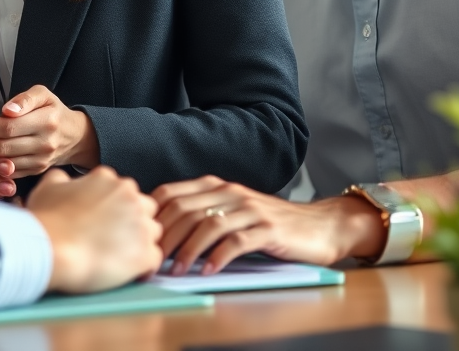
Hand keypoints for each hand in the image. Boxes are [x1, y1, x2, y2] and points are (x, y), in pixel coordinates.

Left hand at [0, 85, 99, 178]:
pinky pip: (8, 174)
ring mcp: (41, 161)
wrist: (73, 136)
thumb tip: (6, 110)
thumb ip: (24, 99)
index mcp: (46, 121)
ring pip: (3, 163)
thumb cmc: (52, 111)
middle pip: (2, 147)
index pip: (8, 127)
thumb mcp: (43, 94)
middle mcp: (45, 143)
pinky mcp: (35, 172)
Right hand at [28, 167, 162, 292]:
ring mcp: (140, 224)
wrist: (50, 248)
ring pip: (154, 231)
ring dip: (142, 242)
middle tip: (115, 239)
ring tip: (122, 257)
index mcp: (109, 179)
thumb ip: (62, 179)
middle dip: (134, 222)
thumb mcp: (48, 187)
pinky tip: (132, 273)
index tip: (105, 222)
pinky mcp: (145, 252)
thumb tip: (64, 180)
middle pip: (145, 208)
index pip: (124, 191)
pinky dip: (146, 267)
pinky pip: (156, 258)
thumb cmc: (47, 220)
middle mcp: (130, 196)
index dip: (115, 208)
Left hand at [152, 175, 385, 273]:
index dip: (151, 216)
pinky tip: (207, 272)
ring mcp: (250, 209)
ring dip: (187, 249)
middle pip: (185, 210)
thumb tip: (160, 236)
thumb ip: (202, 216)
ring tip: (175, 270)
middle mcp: (229, 192)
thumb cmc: (269, 225)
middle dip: (163, 238)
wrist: (320, 225)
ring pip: (208, 224)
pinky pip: (237, 241)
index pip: (171, 193)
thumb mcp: (232, 213)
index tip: (138, 241)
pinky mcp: (268, 229)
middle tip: (149, 263)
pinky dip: (218, 257)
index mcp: (215, 186)